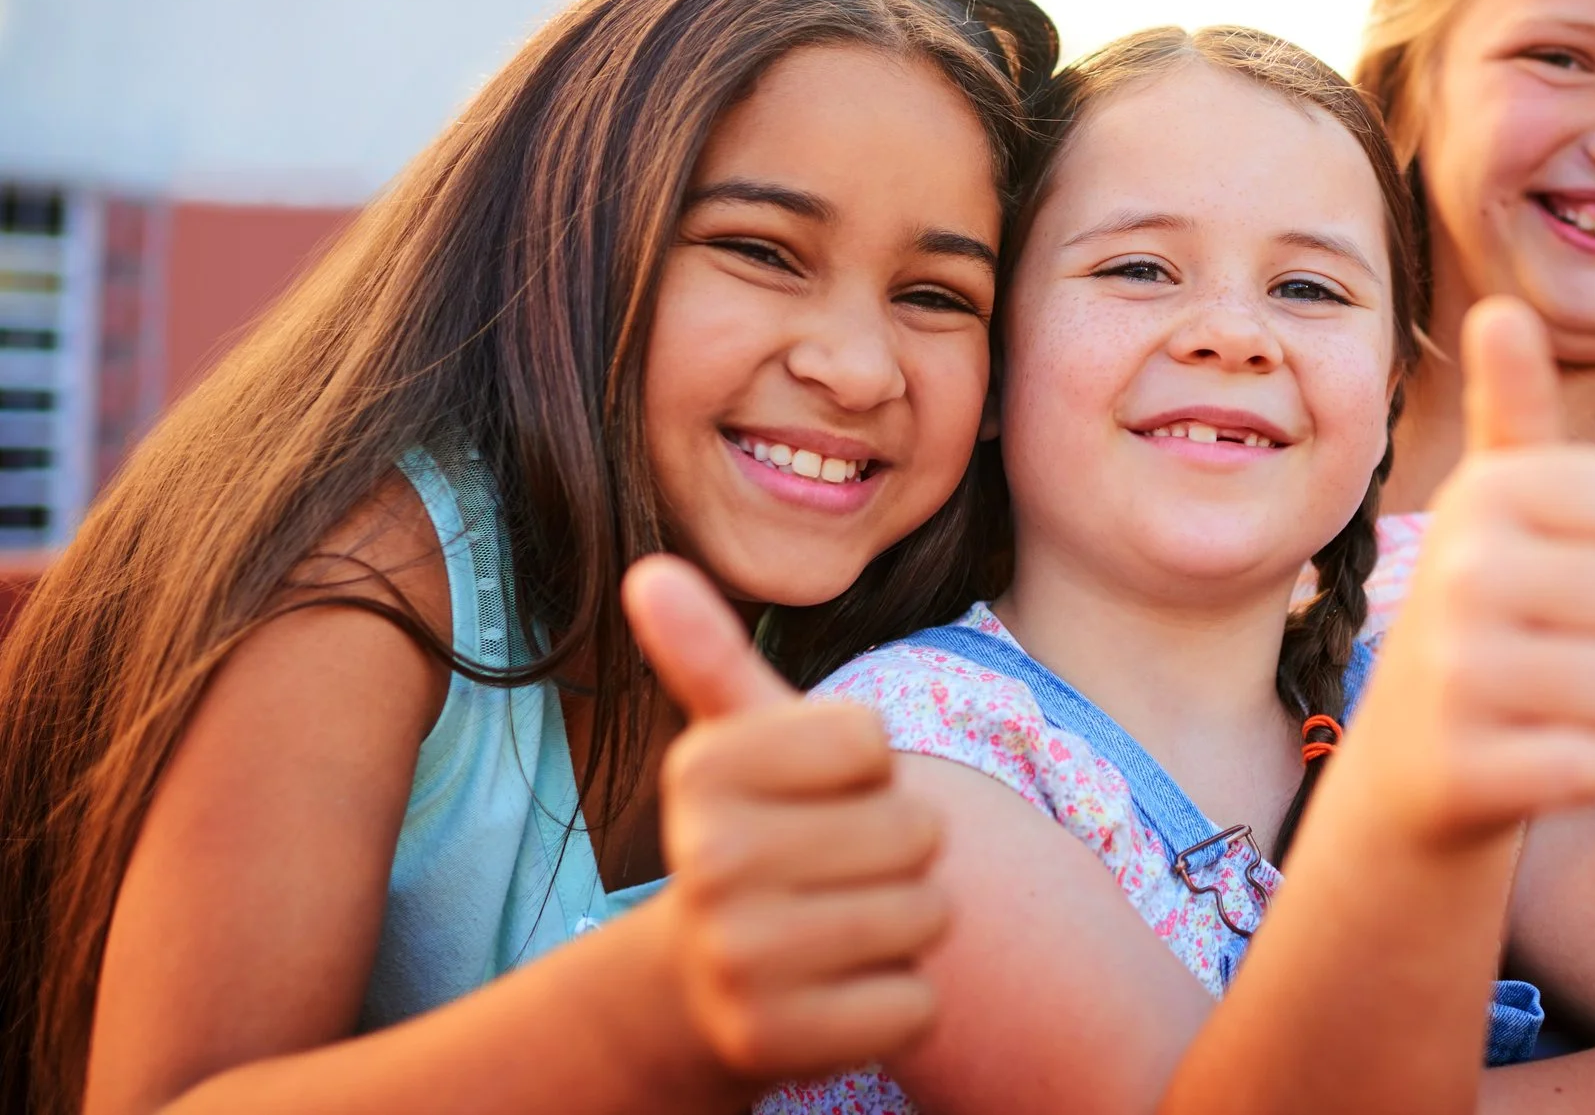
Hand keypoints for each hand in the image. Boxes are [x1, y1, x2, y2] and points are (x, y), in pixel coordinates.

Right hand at [624, 555, 948, 1082]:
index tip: (817, 792)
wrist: (704, 985)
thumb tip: (650, 569)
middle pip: (915, 827)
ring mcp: (737, 960)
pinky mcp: (775, 1044)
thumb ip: (708, 655)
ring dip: (906, 924)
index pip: (872, 740)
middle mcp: (706, 863)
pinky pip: (916, 1003)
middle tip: (838, 870)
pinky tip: (841, 993)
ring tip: (841, 927)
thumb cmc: (758, 835)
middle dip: (900, 849)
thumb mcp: (737, 744)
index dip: (869, 766)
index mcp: (700, 772)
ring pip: (926, 914)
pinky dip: (900, 1002)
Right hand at [1347, 297, 1594, 846]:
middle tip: (1565, 648)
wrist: (1405, 770)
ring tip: (1550, 700)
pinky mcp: (1467, 769)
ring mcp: (1457, 673)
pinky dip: (1587, 768)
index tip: (1575, 571)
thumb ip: (1511, 410)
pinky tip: (1534, 757)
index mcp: (1484, 493)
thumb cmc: (1480, 617)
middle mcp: (1461, 570)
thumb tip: (1500, 308)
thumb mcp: (1490, 507)